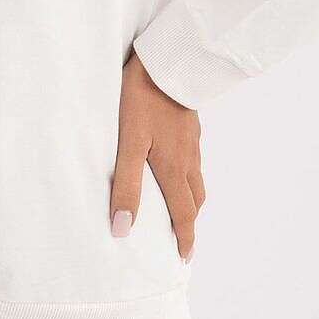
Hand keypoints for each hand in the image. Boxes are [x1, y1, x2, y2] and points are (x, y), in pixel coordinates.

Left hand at [109, 50, 204, 262]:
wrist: (169, 60)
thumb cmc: (141, 100)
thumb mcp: (128, 144)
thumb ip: (126, 186)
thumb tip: (122, 229)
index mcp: (174, 169)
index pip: (183, 214)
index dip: (184, 239)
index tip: (184, 258)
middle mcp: (188, 158)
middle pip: (195, 200)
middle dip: (189, 222)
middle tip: (181, 238)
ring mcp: (192, 140)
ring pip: (196, 178)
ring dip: (190, 198)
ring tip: (178, 206)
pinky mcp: (189, 123)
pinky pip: (193, 158)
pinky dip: (188, 173)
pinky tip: (174, 164)